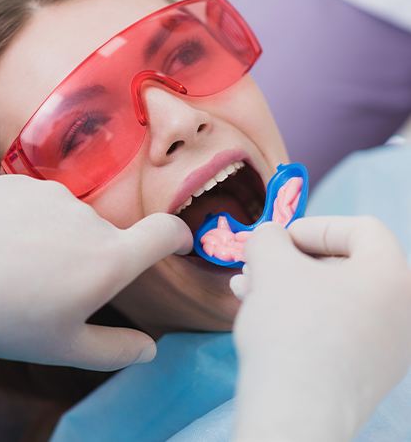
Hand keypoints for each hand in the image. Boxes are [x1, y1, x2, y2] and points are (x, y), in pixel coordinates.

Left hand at [0, 175, 191, 370]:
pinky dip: (33, 222)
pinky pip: (41, 204)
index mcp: (108, 259)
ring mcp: (56, 195)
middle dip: (95, 258)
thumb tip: (150, 349)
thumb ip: (115, 349)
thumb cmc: (0, 314)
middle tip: (53, 285)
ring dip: (60, 240)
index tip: (178, 243)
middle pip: (108, 237)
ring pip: (73, 220)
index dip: (178, 236)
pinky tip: (2, 242)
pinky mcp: (24, 182)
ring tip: (20, 265)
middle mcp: (90, 219)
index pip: (166, 231)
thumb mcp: (61, 346)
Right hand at [231, 216, 410, 441]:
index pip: (362, 229)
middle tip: (257, 265)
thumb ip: (268, 236)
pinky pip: (334, 327)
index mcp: (393, 277)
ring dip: (287, 286)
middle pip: (343, 265)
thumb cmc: (291, 327)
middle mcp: (403, 312)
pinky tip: (261, 314)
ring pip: (332, 297)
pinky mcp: (366, 373)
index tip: (280, 240)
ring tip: (247, 288)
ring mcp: (388, 347)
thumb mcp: (271, 264)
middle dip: (291, 261)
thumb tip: (270, 237)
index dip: (316, 226)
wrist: (295, 414)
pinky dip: (299, 313)